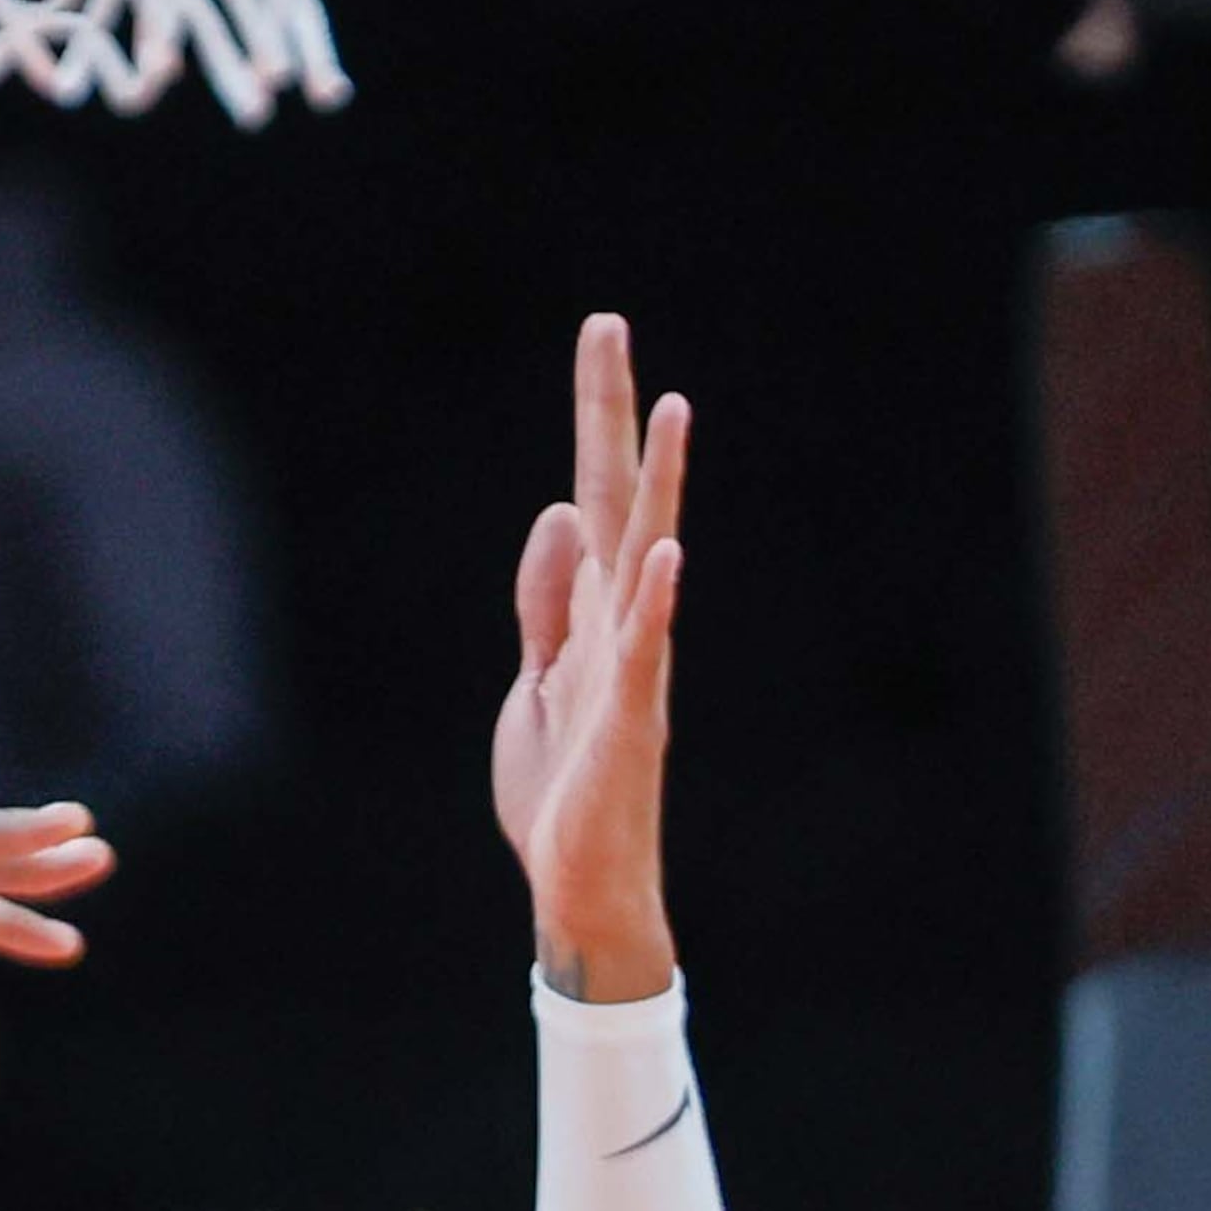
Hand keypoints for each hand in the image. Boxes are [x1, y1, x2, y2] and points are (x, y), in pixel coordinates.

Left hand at [492, 316, 689, 1003]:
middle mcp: (623, 623)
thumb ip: (547, 602)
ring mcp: (633, 668)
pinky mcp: (631, 721)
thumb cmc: (563, 791)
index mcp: (594, 613)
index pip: (595, 496)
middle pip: (622, 499)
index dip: (593, 420)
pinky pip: (648, 652)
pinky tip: (669, 551)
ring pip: (649, 558)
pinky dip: (657, 602)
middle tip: (606, 324)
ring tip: (674, 408)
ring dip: (662, 484)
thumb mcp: (536, 681)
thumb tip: (559, 511)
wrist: (578, 886)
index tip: (599, 335)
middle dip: (612, 415)